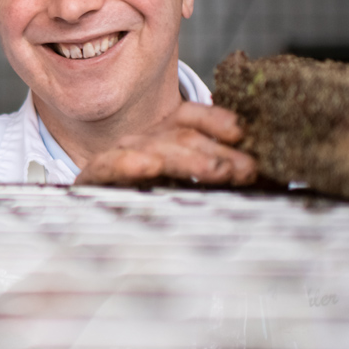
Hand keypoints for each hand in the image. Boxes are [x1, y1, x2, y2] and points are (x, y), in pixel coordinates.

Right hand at [74, 102, 256, 186]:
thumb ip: (217, 176)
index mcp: (163, 136)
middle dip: (217, 150)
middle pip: (180, 135)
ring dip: (189, 158)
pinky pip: (110, 166)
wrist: (98, 231)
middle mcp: (141, 141)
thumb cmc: (150, 203)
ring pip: (155, 149)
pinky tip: (151, 166)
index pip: (189, 117)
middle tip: (247, 169)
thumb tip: (254, 173)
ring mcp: (117, 156)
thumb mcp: (188, 186)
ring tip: (217, 169)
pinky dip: (129, 163)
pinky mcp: (94, 177)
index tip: (241, 133)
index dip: (215, 120)